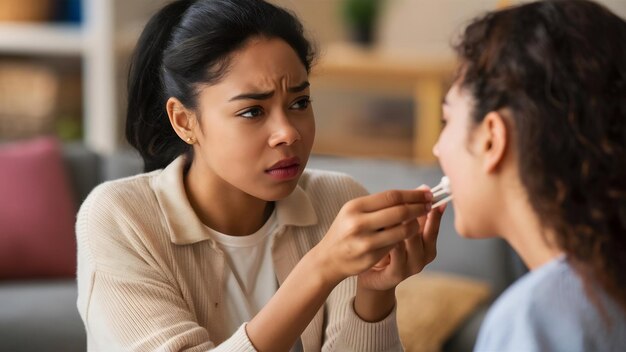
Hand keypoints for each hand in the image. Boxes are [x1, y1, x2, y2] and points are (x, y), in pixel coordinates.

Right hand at [311, 189, 432, 285]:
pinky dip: (405, 239)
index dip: (413, 194)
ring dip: (417, 225)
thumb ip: (382, 203)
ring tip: (421, 220)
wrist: (328, 259)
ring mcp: (364, 242)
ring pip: (402, 230)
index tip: (426, 193)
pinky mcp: (370, 257)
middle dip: (419, 207)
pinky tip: (409, 234)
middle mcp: (358, 223)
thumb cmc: (347, 230)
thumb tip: (417, 191)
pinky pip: (396, 246)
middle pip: (399, 211)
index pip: (391, 196)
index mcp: (354, 206)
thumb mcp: (356, 211)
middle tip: (430, 204)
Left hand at [357, 186, 444, 290]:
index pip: (433, 224)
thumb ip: (411, 212)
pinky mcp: (396, 274)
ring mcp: (411, 267)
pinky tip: (384, 228)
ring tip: (396, 211)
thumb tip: (424, 187)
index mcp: (428, 245)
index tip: (428, 193)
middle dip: (415, 212)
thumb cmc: (386, 248)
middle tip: (408, 198)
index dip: (431, 208)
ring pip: (410, 240)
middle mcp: (423, 256)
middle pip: (422, 230)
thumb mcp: (400, 229)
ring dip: (402, 223)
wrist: (371, 277)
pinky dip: (393, 238)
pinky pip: (396, 253)